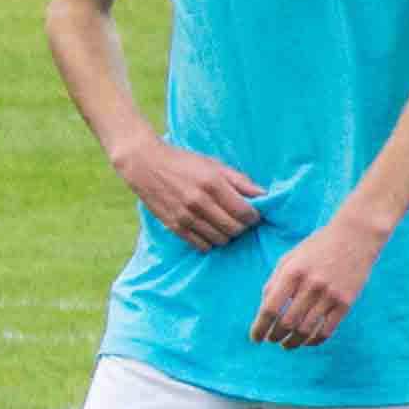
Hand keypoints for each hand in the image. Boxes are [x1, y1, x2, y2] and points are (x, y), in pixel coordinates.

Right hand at [115, 140, 267, 249]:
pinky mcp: (174, 227)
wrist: (145, 164)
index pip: (245, 212)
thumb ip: (240, 180)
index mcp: (212, 184)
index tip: (253, 213)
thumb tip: (264, 195)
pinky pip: (202, 245)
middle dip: (242, 226)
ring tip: (223, 223)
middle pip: (235, 229)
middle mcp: (199, 202)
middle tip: (239, 219)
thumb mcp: (213, 164)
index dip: (254, 216)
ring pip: (220, 239)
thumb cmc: (183, 162)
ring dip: (227, 234)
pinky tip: (209, 229)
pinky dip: (210, 241)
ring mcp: (185, 217)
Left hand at [251, 210, 386, 347]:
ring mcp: (330, 295)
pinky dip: (313, 341)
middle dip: (274, 336)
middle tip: (271, 339)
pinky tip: (306, 341)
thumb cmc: (317, 247)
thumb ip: (274, 282)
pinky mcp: (346, 303)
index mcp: (292, 272)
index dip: (259, 327)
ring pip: (306, 330)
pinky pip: (327, 331)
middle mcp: (310, 285)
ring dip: (292, 342)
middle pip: (287, 323)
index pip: (270, 308)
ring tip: (286, 344)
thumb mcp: (290, 258)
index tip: (255, 338)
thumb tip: (263, 310)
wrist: (355, 237)